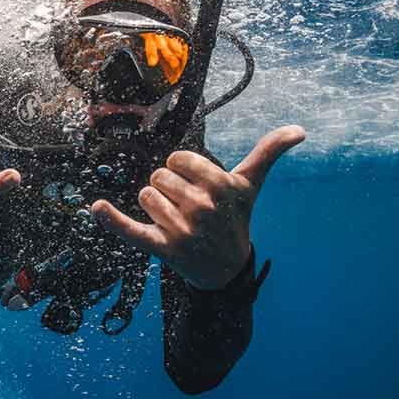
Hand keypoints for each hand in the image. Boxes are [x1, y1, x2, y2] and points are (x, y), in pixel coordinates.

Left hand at [92, 125, 305, 289]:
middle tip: (188, 207)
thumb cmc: (234, 219)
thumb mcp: (251, 185)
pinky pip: (130, 229)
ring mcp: (182, 230)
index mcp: (221, 188)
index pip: (178, 157)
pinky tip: (97, 207)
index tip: (196, 185)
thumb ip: (269, 152)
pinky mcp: (161, 248)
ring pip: (146, 195)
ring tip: (176, 220)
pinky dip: (112, 219)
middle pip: (160, 175)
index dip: (183, 169)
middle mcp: (203, 209)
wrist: (225, 268)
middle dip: (170, 187)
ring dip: (156, 204)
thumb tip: (300, 130)